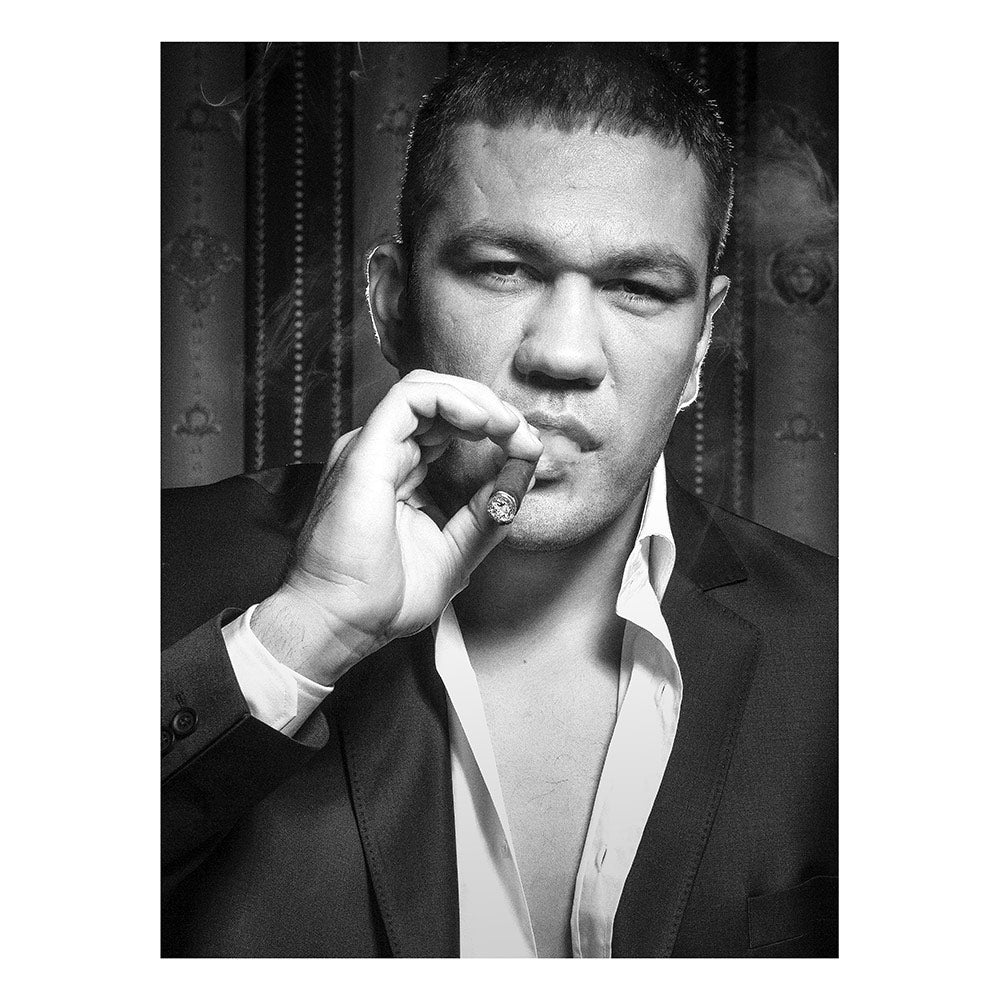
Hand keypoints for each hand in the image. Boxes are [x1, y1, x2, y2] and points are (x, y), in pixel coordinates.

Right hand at [250, 370, 541, 684]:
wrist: (341, 625)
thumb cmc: (383, 600)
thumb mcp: (456, 553)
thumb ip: (487, 514)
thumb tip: (523, 475)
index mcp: (399, 472)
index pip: (448, 426)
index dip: (493, 428)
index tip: (529, 453)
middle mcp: (383, 454)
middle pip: (440, 401)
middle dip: (491, 409)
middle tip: (525, 436)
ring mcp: (370, 449)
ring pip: (426, 388)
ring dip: (478, 400)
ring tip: (509, 427)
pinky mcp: (365, 450)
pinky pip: (411, 398)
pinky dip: (454, 400)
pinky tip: (485, 423)